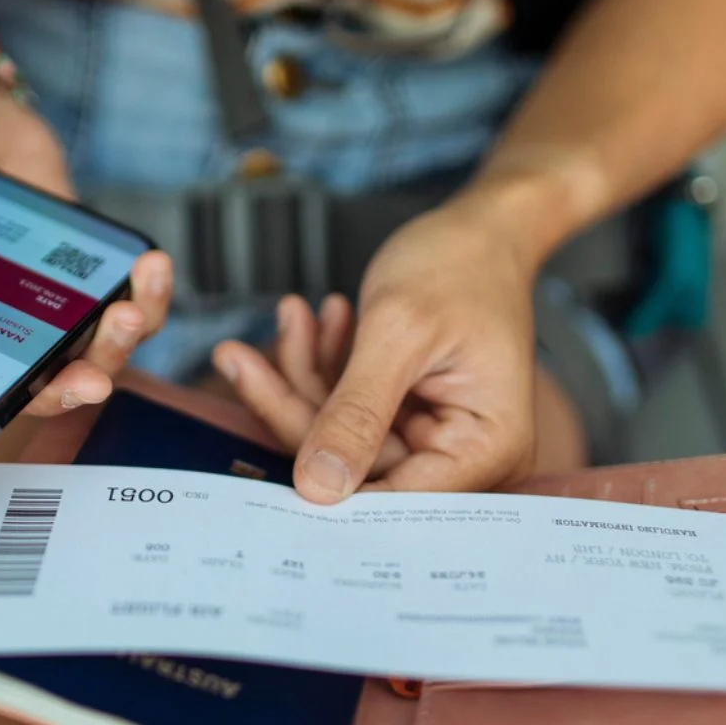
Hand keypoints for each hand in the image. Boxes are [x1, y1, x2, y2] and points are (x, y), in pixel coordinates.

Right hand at [0, 60, 171, 414]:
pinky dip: (144, 296)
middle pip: (23, 384)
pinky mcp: (71, 271)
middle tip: (90, 377)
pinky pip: (115, 302)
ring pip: (78, 353)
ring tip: (130, 310)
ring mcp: (27, 298)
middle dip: (64, 390)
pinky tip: (151, 266)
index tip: (4, 407)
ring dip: (114, 349)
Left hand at [212, 195, 538, 502]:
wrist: (480, 230)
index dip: (326, 478)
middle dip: (296, 400)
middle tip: (238, 355)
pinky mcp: (404, 417)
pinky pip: (345, 409)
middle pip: (356, 463)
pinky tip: (316, 318)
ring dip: (305, 373)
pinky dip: (323, 364)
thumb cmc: (459, 265)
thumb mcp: (399, 332)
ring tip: (292, 314)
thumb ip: (358, 412)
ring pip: (339, 433)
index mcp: (487, 447)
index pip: (395, 494)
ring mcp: (432, 437)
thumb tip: (318, 490)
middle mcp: (465, 456)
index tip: (262, 433)